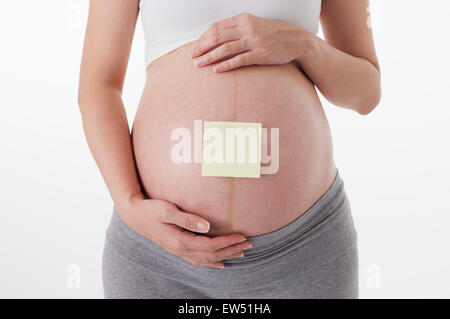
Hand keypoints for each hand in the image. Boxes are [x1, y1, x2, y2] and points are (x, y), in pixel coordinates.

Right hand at [119, 195, 251, 267]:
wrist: (134, 216)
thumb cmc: (150, 209)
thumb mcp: (167, 210)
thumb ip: (187, 219)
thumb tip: (207, 226)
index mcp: (180, 241)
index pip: (210, 245)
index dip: (227, 242)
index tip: (242, 236)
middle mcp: (180, 250)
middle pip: (211, 254)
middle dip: (231, 249)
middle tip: (249, 244)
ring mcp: (178, 251)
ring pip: (206, 259)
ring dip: (225, 256)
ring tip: (240, 254)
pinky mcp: (177, 249)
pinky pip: (197, 261)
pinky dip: (211, 263)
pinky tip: (219, 263)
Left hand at [190, 13, 310, 71]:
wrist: (296, 40)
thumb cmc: (272, 35)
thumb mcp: (253, 26)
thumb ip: (237, 30)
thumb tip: (218, 39)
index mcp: (243, 19)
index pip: (217, 27)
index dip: (203, 38)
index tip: (195, 47)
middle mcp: (247, 28)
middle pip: (218, 37)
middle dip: (202, 47)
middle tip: (191, 57)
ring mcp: (254, 41)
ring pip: (226, 48)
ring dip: (210, 57)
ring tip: (199, 65)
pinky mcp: (261, 53)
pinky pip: (240, 60)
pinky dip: (226, 65)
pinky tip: (216, 70)